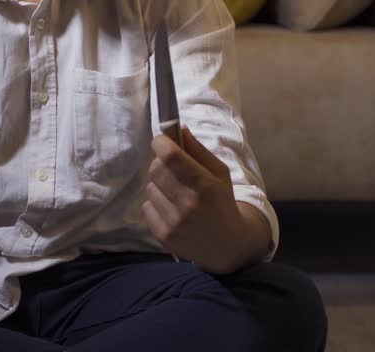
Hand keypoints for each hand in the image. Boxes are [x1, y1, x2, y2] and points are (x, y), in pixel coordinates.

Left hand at [143, 125, 263, 273]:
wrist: (227, 244)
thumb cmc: (222, 202)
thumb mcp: (220, 173)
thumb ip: (198, 150)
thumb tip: (179, 129)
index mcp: (205, 184)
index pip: (170, 156)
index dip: (161, 143)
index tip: (162, 141)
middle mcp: (188, 204)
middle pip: (155, 169)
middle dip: (160, 163)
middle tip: (171, 168)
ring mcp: (174, 221)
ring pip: (150, 187)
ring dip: (158, 185)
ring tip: (174, 192)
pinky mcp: (163, 235)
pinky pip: (147, 206)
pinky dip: (156, 203)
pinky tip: (171, 208)